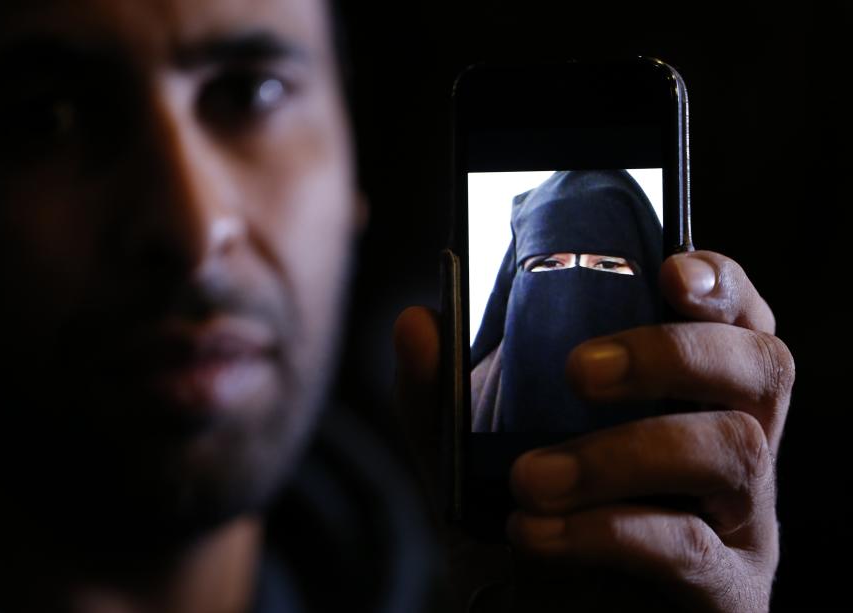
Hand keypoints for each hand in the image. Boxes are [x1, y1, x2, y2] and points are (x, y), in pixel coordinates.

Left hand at [392, 251, 794, 611]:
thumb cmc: (533, 520)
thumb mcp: (480, 452)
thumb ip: (449, 393)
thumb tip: (417, 323)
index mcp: (688, 396)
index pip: (737, 318)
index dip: (721, 284)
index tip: (668, 270)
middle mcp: (733, 445)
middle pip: (759, 367)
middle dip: (670, 353)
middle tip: (577, 371)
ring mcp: (741, 520)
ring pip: (729, 452)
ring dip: (618, 454)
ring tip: (530, 478)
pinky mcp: (724, 590)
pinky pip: (687, 546)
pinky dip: (605, 529)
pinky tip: (538, 532)